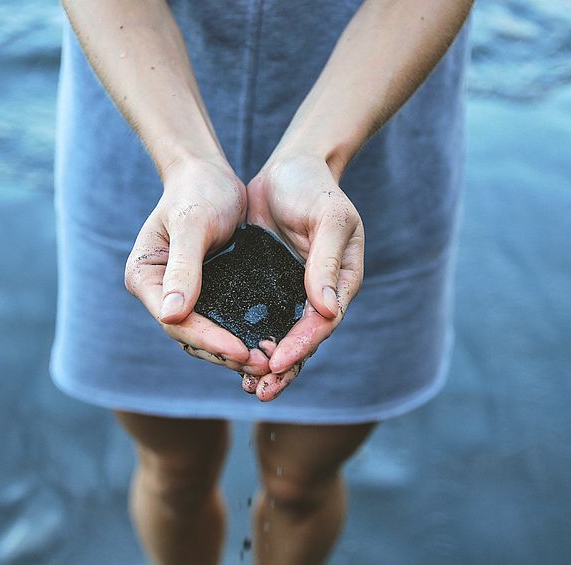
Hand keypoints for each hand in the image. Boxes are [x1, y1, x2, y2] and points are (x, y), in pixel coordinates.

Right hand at [125, 158, 270, 376]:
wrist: (209, 174)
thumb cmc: (197, 191)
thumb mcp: (192, 226)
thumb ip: (183, 268)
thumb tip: (170, 314)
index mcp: (145, 278)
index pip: (175, 321)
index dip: (208, 339)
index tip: (240, 350)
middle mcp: (159, 293)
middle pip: (189, 336)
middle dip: (224, 353)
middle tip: (262, 364)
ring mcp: (182, 296)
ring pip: (206, 336)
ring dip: (235, 351)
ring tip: (268, 361)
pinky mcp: (206, 294)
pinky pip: (222, 322)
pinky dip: (241, 335)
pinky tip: (267, 344)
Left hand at [243, 153, 364, 400]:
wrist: (289, 168)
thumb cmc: (315, 188)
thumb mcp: (329, 217)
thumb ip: (325, 261)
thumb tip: (327, 311)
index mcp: (341, 282)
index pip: (323, 322)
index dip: (303, 345)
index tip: (279, 361)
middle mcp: (316, 294)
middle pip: (303, 341)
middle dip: (284, 369)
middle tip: (261, 391)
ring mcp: (290, 293)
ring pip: (280, 338)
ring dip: (266, 366)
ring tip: (248, 390)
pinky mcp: (265, 287)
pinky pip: (257, 321)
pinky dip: (248, 341)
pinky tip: (230, 360)